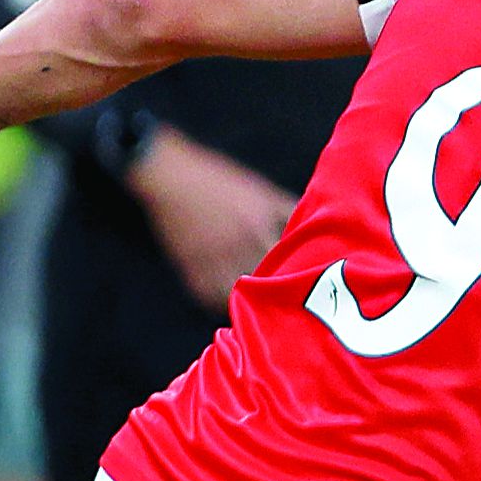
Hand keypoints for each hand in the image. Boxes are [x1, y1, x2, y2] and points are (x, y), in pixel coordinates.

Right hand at [124, 127, 296, 309]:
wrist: (170, 179)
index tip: (299, 276)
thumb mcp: (259, 189)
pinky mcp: (191, 268)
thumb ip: (286, 208)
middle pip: (266, 280)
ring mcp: (213, 259)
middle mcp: (239, 244)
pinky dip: (218, 300)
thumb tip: (310, 223)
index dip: (294, 269)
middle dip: (274, 287)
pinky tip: (226, 297)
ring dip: (247, 299)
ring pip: (239, 294)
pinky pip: (209, 296)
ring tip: (254, 301)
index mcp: (259, 223)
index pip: (286, 259)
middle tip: (281, 294)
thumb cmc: (218, 181)